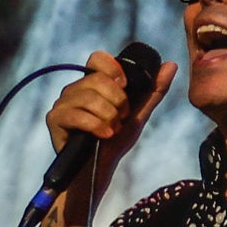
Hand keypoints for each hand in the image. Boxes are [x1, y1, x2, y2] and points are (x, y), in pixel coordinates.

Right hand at [45, 47, 175, 160]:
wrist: (101, 168)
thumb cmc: (116, 140)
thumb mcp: (139, 113)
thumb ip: (154, 89)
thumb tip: (171, 64)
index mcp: (93, 83)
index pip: (98, 58)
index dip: (113, 69)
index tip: (125, 86)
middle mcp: (75, 89)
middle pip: (97, 79)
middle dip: (118, 101)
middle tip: (121, 118)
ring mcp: (62, 103)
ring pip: (89, 97)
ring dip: (109, 116)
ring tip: (113, 129)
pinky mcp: (55, 119)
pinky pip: (76, 115)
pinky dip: (96, 126)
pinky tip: (104, 135)